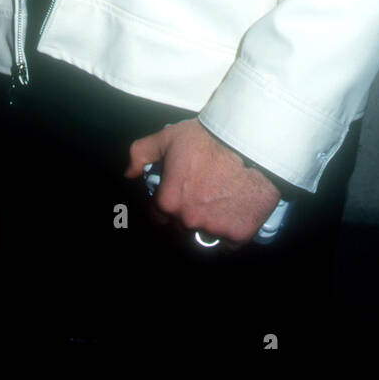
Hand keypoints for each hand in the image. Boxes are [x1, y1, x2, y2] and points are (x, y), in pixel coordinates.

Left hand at [125, 118, 280, 247]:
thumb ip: (140, 153)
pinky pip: (229, 242)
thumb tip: (128, 173)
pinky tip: (234, 211)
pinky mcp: (239, 235)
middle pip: (180, 227)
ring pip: (204, 234)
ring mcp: (214, 230)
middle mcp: (187, 221)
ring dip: (207, 224)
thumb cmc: (207, 139)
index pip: (158, 216)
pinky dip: (230, 231)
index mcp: (168, 202)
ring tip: (218, 201)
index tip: (178, 194)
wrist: (250, 145)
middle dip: (186, 215)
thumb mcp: (167, 137)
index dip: (167, 205)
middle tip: (200, 194)